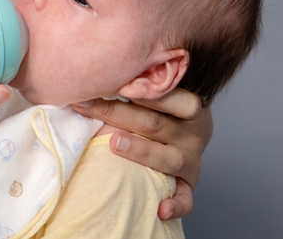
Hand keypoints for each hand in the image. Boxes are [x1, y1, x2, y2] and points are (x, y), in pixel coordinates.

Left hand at [72, 88, 211, 219]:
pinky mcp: (189, 185)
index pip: (167, 95)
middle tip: (88, 106)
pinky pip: (185, 198)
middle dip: (117, 114)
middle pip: (155, 124)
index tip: (106, 80)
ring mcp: (192, 160)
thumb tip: (97, 74)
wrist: (194, 132)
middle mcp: (192, 133)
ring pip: (170, 159)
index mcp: (189, 106)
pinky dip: (175, 204)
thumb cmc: (168, 110)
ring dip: (142, 151)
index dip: (137, 88)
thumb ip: (142, 85)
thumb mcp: (165, 93)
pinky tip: (160, 209)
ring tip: (114, 144)